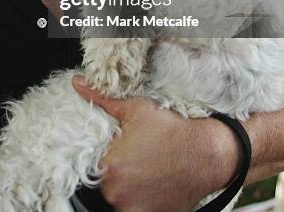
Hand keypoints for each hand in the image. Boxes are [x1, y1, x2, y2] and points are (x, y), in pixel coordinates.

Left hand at [72, 75, 241, 211]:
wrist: (206, 153)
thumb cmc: (171, 130)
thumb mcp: (134, 109)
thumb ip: (100, 99)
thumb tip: (77, 84)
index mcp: (109, 167)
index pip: (94, 162)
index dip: (108, 153)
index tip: (122, 148)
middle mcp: (117, 193)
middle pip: (105, 181)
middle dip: (117, 169)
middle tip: (137, 156)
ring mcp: (133, 209)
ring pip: (119, 197)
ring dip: (128, 185)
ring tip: (146, 169)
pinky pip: (135, 208)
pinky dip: (141, 198)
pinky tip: (154, 182)